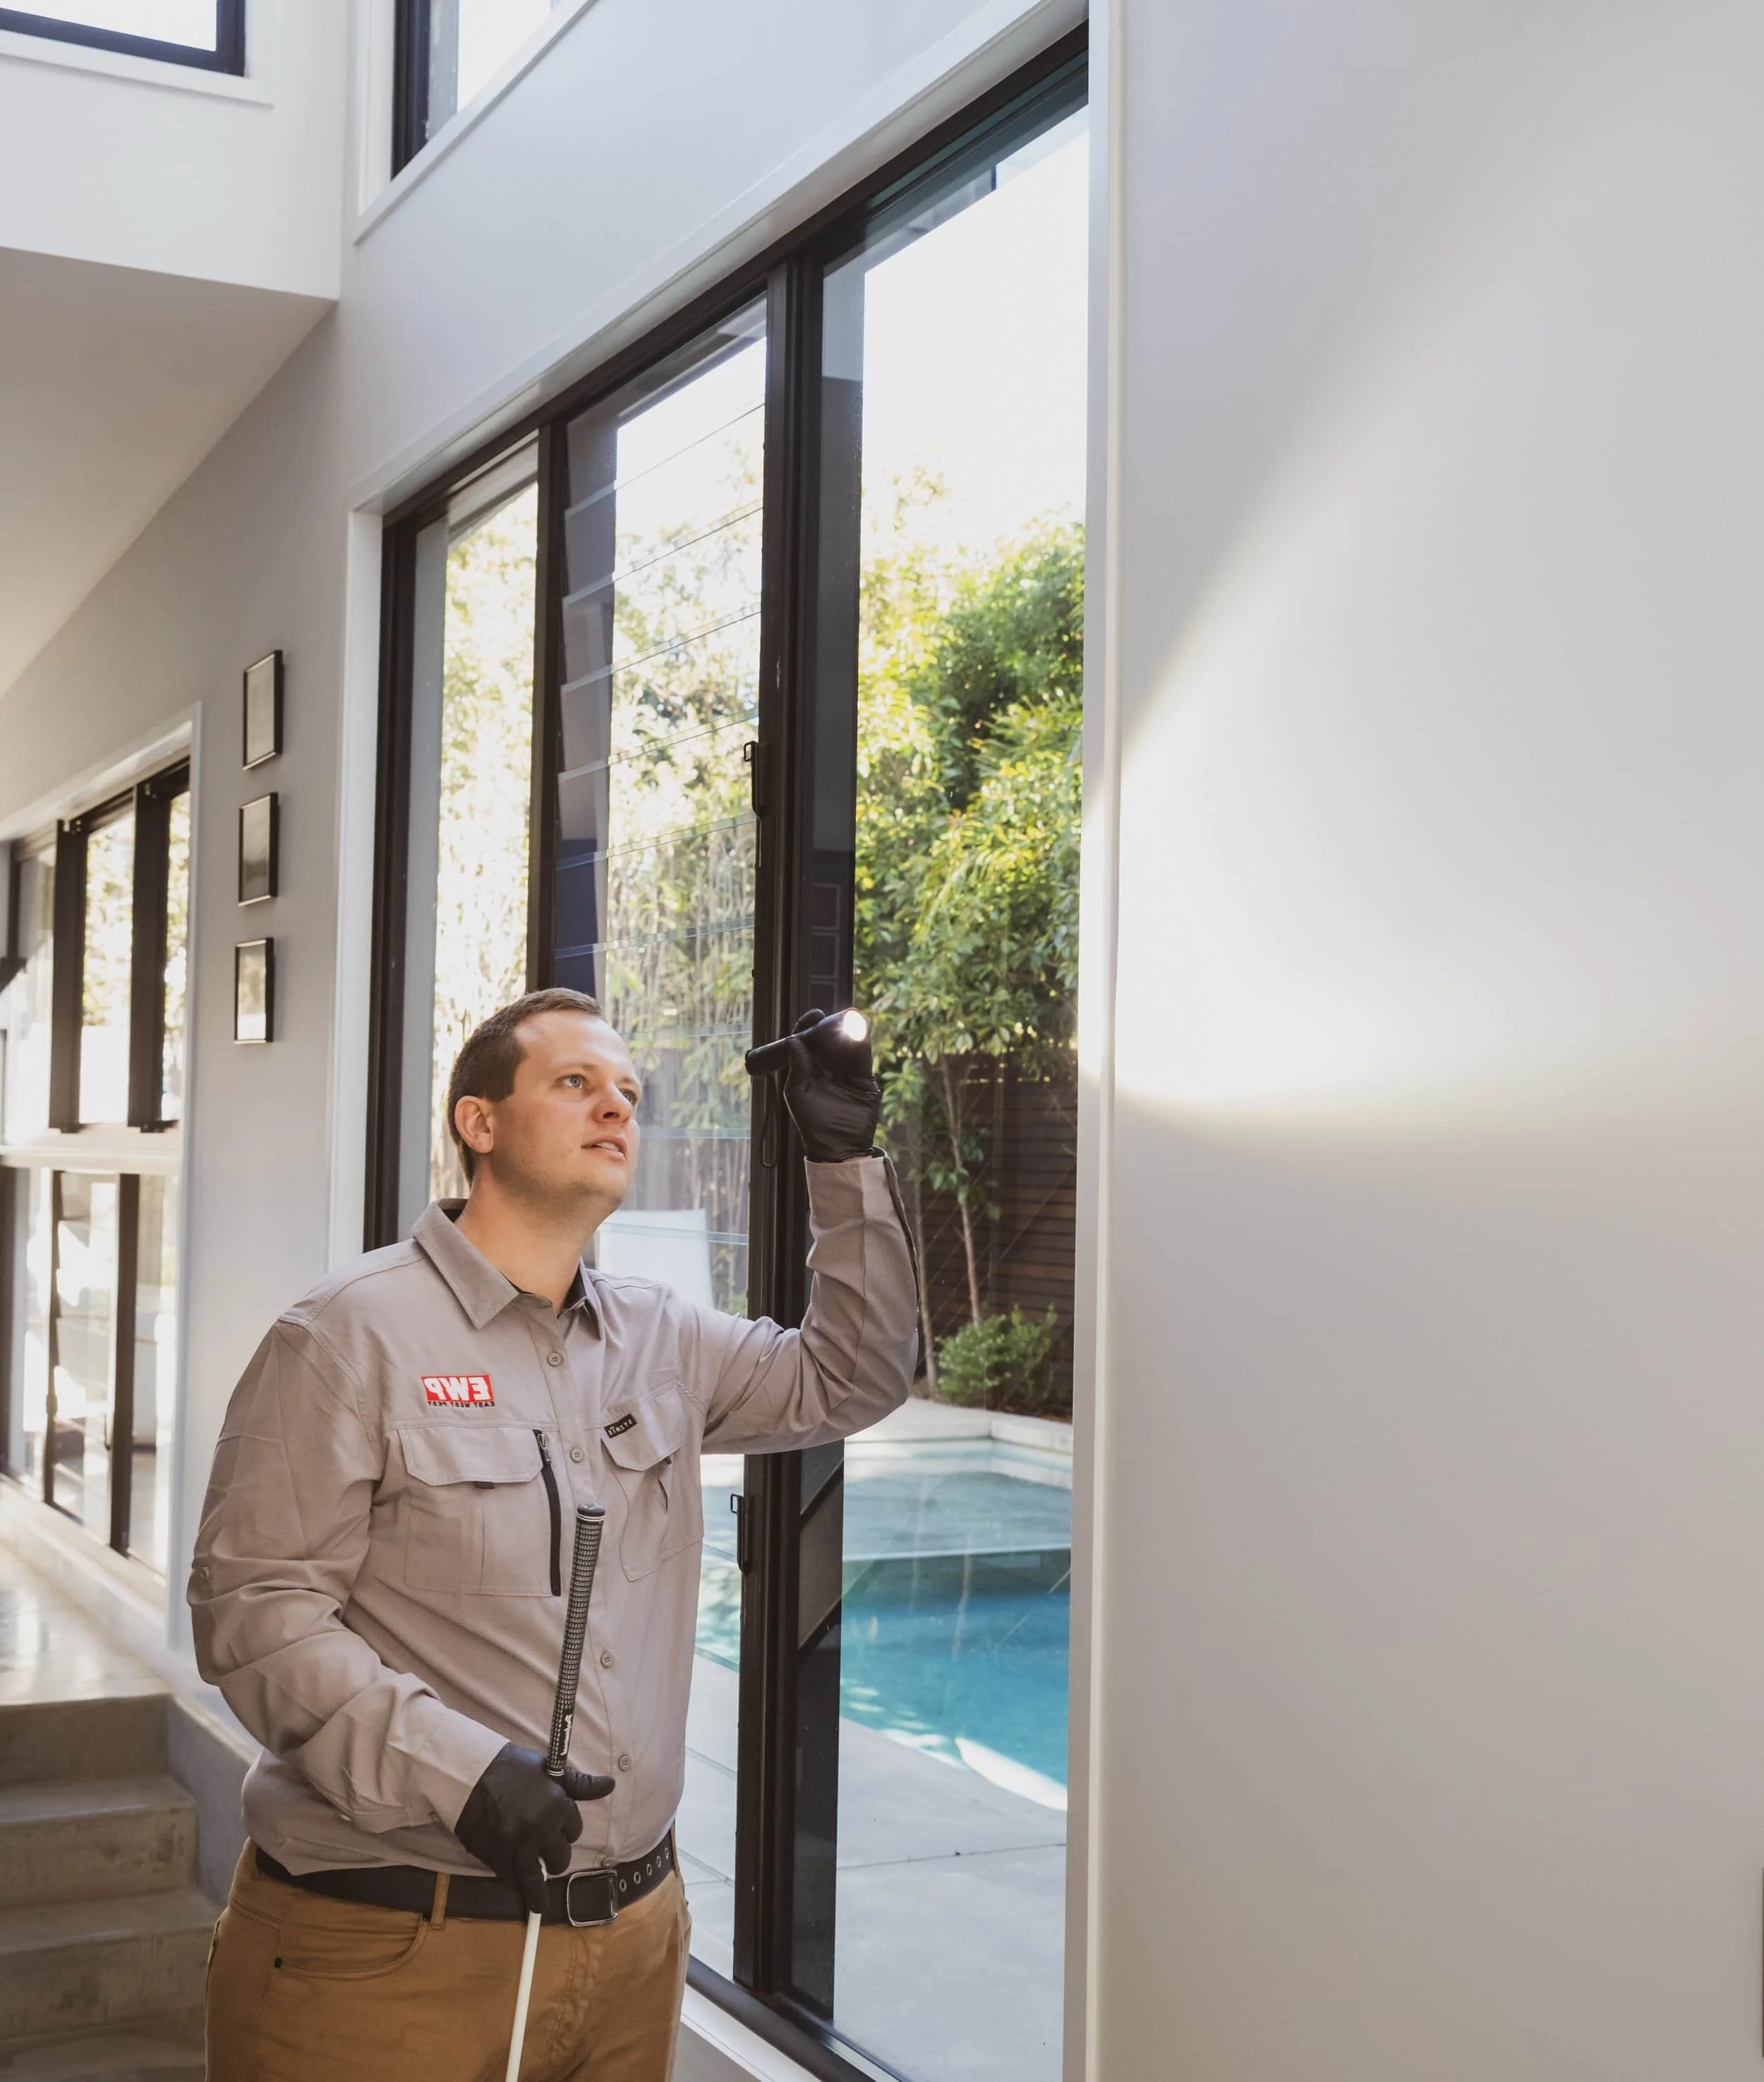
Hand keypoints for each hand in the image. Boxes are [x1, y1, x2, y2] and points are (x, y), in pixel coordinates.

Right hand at [453, 1742, 614, 1913]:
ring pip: (538, 1876)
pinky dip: (519, 1888)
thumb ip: (580, 1784)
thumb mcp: (550, 1770)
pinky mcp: (498, 1857)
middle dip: (557, 1856)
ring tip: (540, 1901)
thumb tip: (610, 1785)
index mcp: (558, 1805)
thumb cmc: (512, 1768)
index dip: (567, 1830)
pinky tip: (521, 1893)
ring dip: (540, 1889)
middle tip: (548, 1855)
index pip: (574, 1829)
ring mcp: (519, 1845)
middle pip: (561, 1856)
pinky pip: (513, 1880)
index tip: (559, 1831)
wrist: (471, 1773)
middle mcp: (542, 1828)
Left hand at [779, 1009, 881, 1162]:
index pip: (808, 1039)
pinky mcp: (864, 1077)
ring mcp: (846, 1069)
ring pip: (848, 1042)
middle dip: (832, 1024)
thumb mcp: (798, 1094)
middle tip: (833, 1016)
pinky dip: (862, 1044)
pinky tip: (859, 1034)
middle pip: (830, 1036)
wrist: (840, 1146)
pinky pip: (863, 1056)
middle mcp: (827, 1064)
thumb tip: (793, 1040)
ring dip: (849, 1030)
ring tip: (848, 1020)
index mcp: (807, 1066)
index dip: (810, 1025)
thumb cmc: (813, 1123)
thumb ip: (797, 1068)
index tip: (815, 1015)